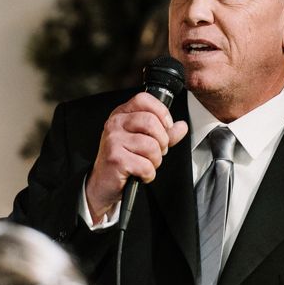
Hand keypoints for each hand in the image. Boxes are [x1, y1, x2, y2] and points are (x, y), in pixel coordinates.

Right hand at [85, 90, 187, 224]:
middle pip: (151, 122)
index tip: (166, 126)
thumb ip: (164, 133)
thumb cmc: (121, 161)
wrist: (102, 184)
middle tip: (158, 151)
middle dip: (162, 141)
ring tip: (147, 165)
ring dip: (156, 160)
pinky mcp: (116, 160)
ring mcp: (114, 141)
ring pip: (151, 146)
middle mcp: (115, 125)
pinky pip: (145, 165)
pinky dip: (148, 174)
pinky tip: (141, 175)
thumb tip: (181, 126)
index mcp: (121, 115)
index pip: (144, 100)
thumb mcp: (142, 142)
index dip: (161, 112)